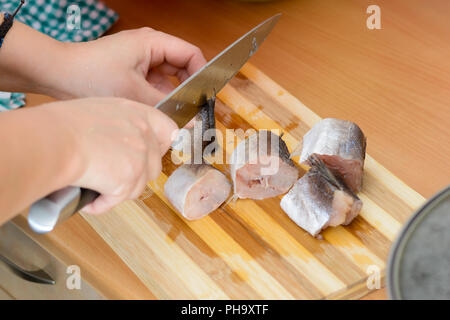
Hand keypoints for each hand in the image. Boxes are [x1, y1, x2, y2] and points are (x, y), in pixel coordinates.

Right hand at [39, 97, 177, 213]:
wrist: (54, 140)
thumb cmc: (63, 123)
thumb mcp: (101, 111)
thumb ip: (120, 125)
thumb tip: (118, 141)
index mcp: (139, 114)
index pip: (169, 131)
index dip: (161, 145)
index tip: (149, 154)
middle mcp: (144, 136)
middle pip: (154, 165)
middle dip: (135, 174)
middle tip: (113, 173)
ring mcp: (139, 160)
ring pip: (138, 186)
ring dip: (119, 189)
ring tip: (96, 184)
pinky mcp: (128, 181)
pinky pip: (118, 200)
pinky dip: (102, 203)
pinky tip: (89, 200)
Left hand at [52, 27, 206, 105]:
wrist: (57, 74)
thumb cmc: (91, 75)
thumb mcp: (133, 94)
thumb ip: (166, 108)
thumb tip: (190, 122)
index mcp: (153, 43)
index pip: (191, 54)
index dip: (202, 75)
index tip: (205, 98)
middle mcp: (150, 47)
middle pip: (182, 67)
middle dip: (188, 89)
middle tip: (193, 111)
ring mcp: (141, 59)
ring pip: (169, 78)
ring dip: (173, 95)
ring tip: (176, 114)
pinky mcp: (132, 71)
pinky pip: (155, 84)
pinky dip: (159, 97)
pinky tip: (159, 112)